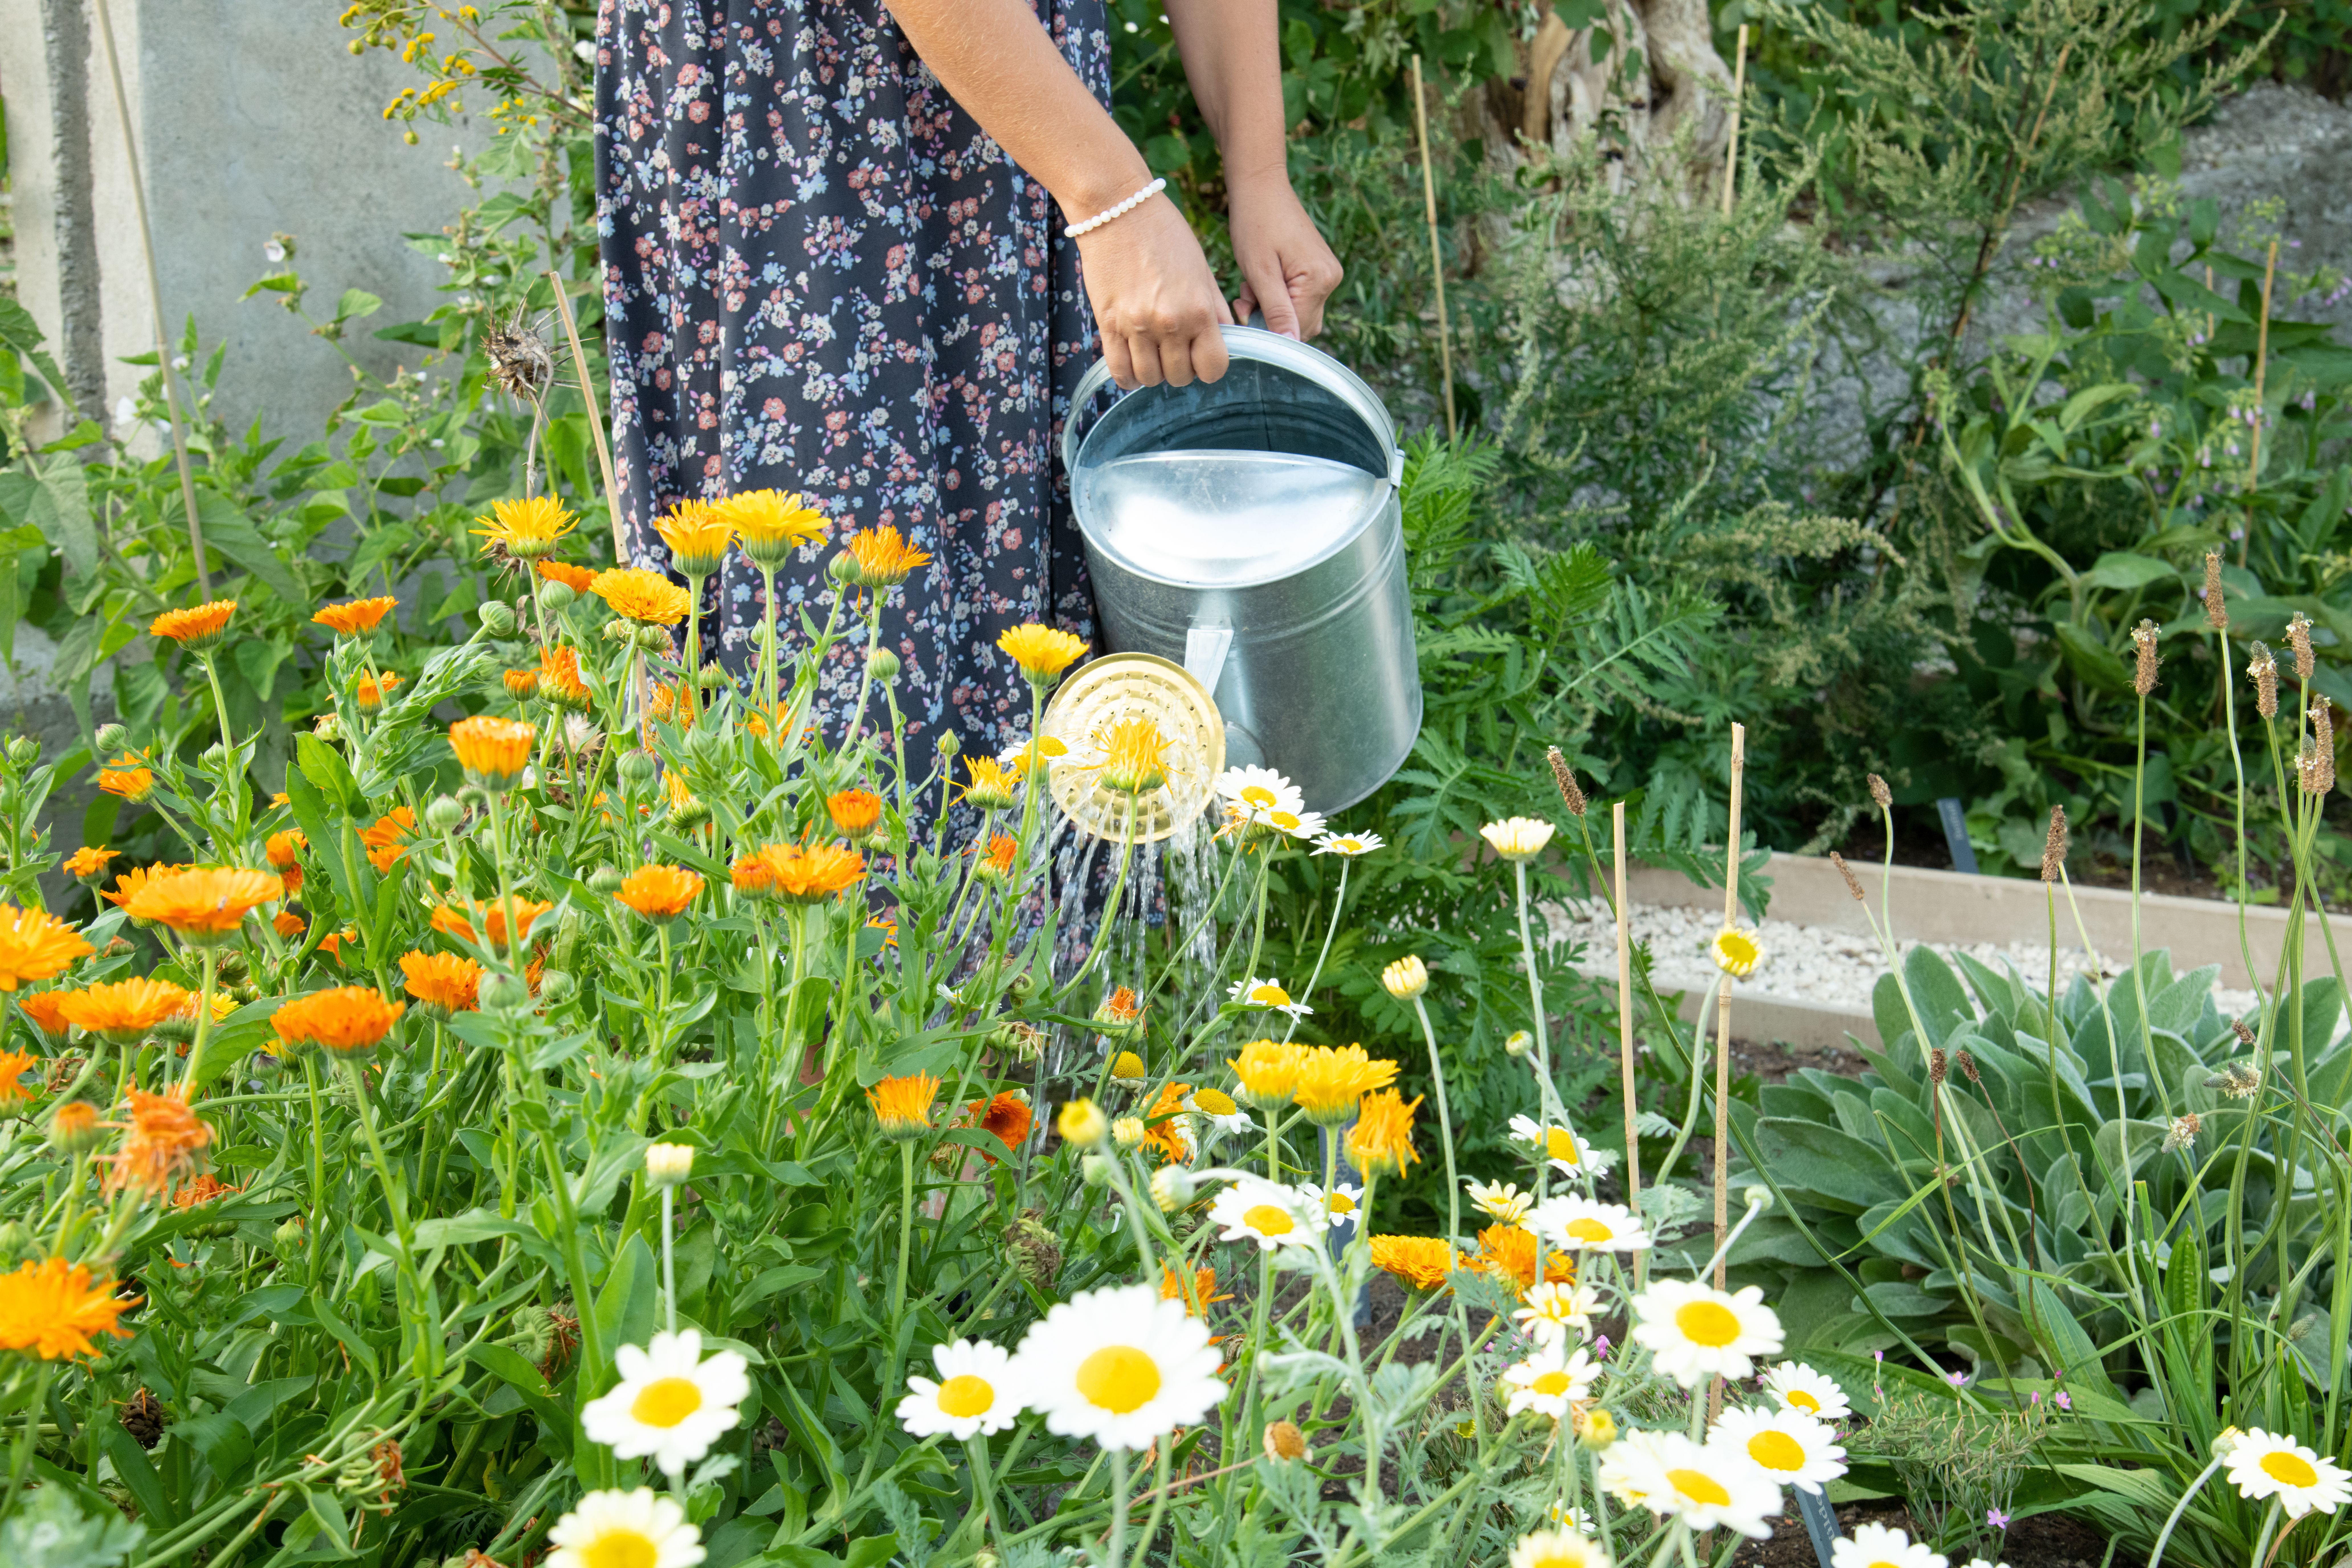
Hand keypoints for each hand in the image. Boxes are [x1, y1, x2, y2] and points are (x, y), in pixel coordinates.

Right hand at [1074, 194, 1233, 388]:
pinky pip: (1119, 371)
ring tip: (1153, 351)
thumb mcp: (1202, 269)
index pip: (1213, 368)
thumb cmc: (1164, 234)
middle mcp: (1170, 323)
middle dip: (1180, 367)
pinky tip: (1133, 360)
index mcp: (1199, 309)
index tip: (1202, 355)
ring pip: (1150, 379)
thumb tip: (1225, 339)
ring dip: (1154, 371)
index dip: (1209, 366)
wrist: (1118, 209)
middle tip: (1175, 347)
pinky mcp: (1108, 325)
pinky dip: (1128, 374)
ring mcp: (1136, 326)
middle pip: (1180, 377)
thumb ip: (1215, 309)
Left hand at [1226, 175, 1341, 340]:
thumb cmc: (1255, 223)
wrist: (1261, 188)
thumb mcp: (1260, 272)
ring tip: (1252, 283)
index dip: (1269, 328)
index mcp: (1319, 280)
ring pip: (1298, 313)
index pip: (1298, 330)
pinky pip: (1299, 298)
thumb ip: (1276, 310)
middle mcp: (1330, 279)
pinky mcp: (1318, 270)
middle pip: (1301, 325)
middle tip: (1246, 294)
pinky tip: (1262, 278)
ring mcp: (1327, 274)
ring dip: (1271, 307)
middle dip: (1270, 318)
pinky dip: (1278, 295)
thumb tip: (1289, 344)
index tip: (1245, 310)